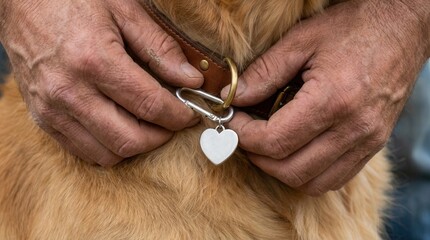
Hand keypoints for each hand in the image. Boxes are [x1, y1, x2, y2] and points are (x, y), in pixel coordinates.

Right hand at [0, 0, 202, 165]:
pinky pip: (82, 150)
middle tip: (171, 121)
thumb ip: (160, 48)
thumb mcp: (124, 11)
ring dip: (135, 145)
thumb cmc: (73, 0)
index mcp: (94, 60)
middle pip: (129, 139)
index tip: (189, 114)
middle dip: (161, 136)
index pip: (150, 105)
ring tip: (147, 125)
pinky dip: (108, 147)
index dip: (178, 115)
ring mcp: (52, 109)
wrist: (22, 2)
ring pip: (106, 153)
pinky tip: (119, 127)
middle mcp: (70, 91)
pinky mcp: (42, 118)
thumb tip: (190, 80)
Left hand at [223, 0, 429, 194]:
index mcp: (333, 100)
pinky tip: (296, 149)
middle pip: (291, 170)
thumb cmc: (355, 27)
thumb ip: (264, 72)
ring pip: (313, 183)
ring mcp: (368, 141)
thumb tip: (234, 97)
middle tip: (244, 135)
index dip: (244, 136)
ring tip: (267, 145)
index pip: (275, 141)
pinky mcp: (374, 145)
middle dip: (257, 157)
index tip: (233, 121)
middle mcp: (354, 129)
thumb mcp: (302, 40)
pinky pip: (335, 178)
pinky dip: (308, 173)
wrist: (404, 28)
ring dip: (281, 170)